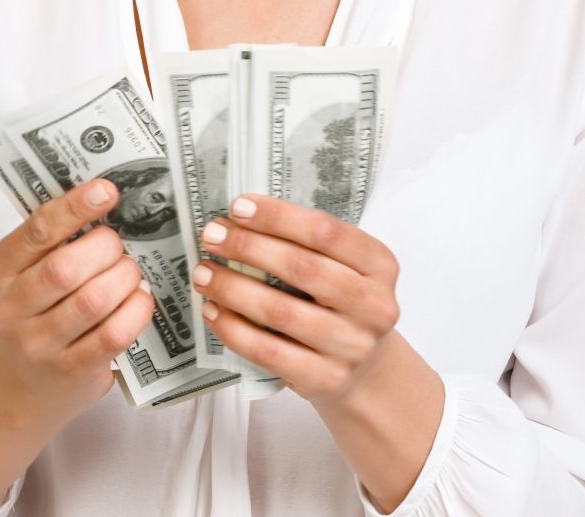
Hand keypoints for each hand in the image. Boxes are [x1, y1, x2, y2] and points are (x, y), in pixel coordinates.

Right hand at [0, 177, 155, 412]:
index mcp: (0, 270)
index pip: (38, 231)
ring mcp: (38, 344)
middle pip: (65, 268)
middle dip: (106, 248)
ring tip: (133, 272)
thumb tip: (107, 197)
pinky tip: (140, 299)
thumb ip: (59, 237)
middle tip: (120, 245)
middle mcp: (10, 308)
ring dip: (124, 278)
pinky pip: (112, 336)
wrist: (25, 381)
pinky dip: (136, 311)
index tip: (107, 191)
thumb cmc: (38, 308)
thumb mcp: (31, 269)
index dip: (74, 207)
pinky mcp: (70, 371)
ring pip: (92, 301)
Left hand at [190, 194, 401, 405]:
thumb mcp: (345, 268)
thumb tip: (241, 220)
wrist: (366, 370)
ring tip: (204, 273)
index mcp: (380, 264)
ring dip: (233, 288)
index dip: (279, 217)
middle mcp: (374, 305)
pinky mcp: (325, 379)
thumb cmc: (343, 303)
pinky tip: (213, 311)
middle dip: (249, 247)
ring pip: (280, 312)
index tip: (239, 206)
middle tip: (212, 235)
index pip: (327, 232)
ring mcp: (351, 347)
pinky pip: (269, 351)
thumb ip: (309, 244)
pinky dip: (234, 329)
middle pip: (302, 268)